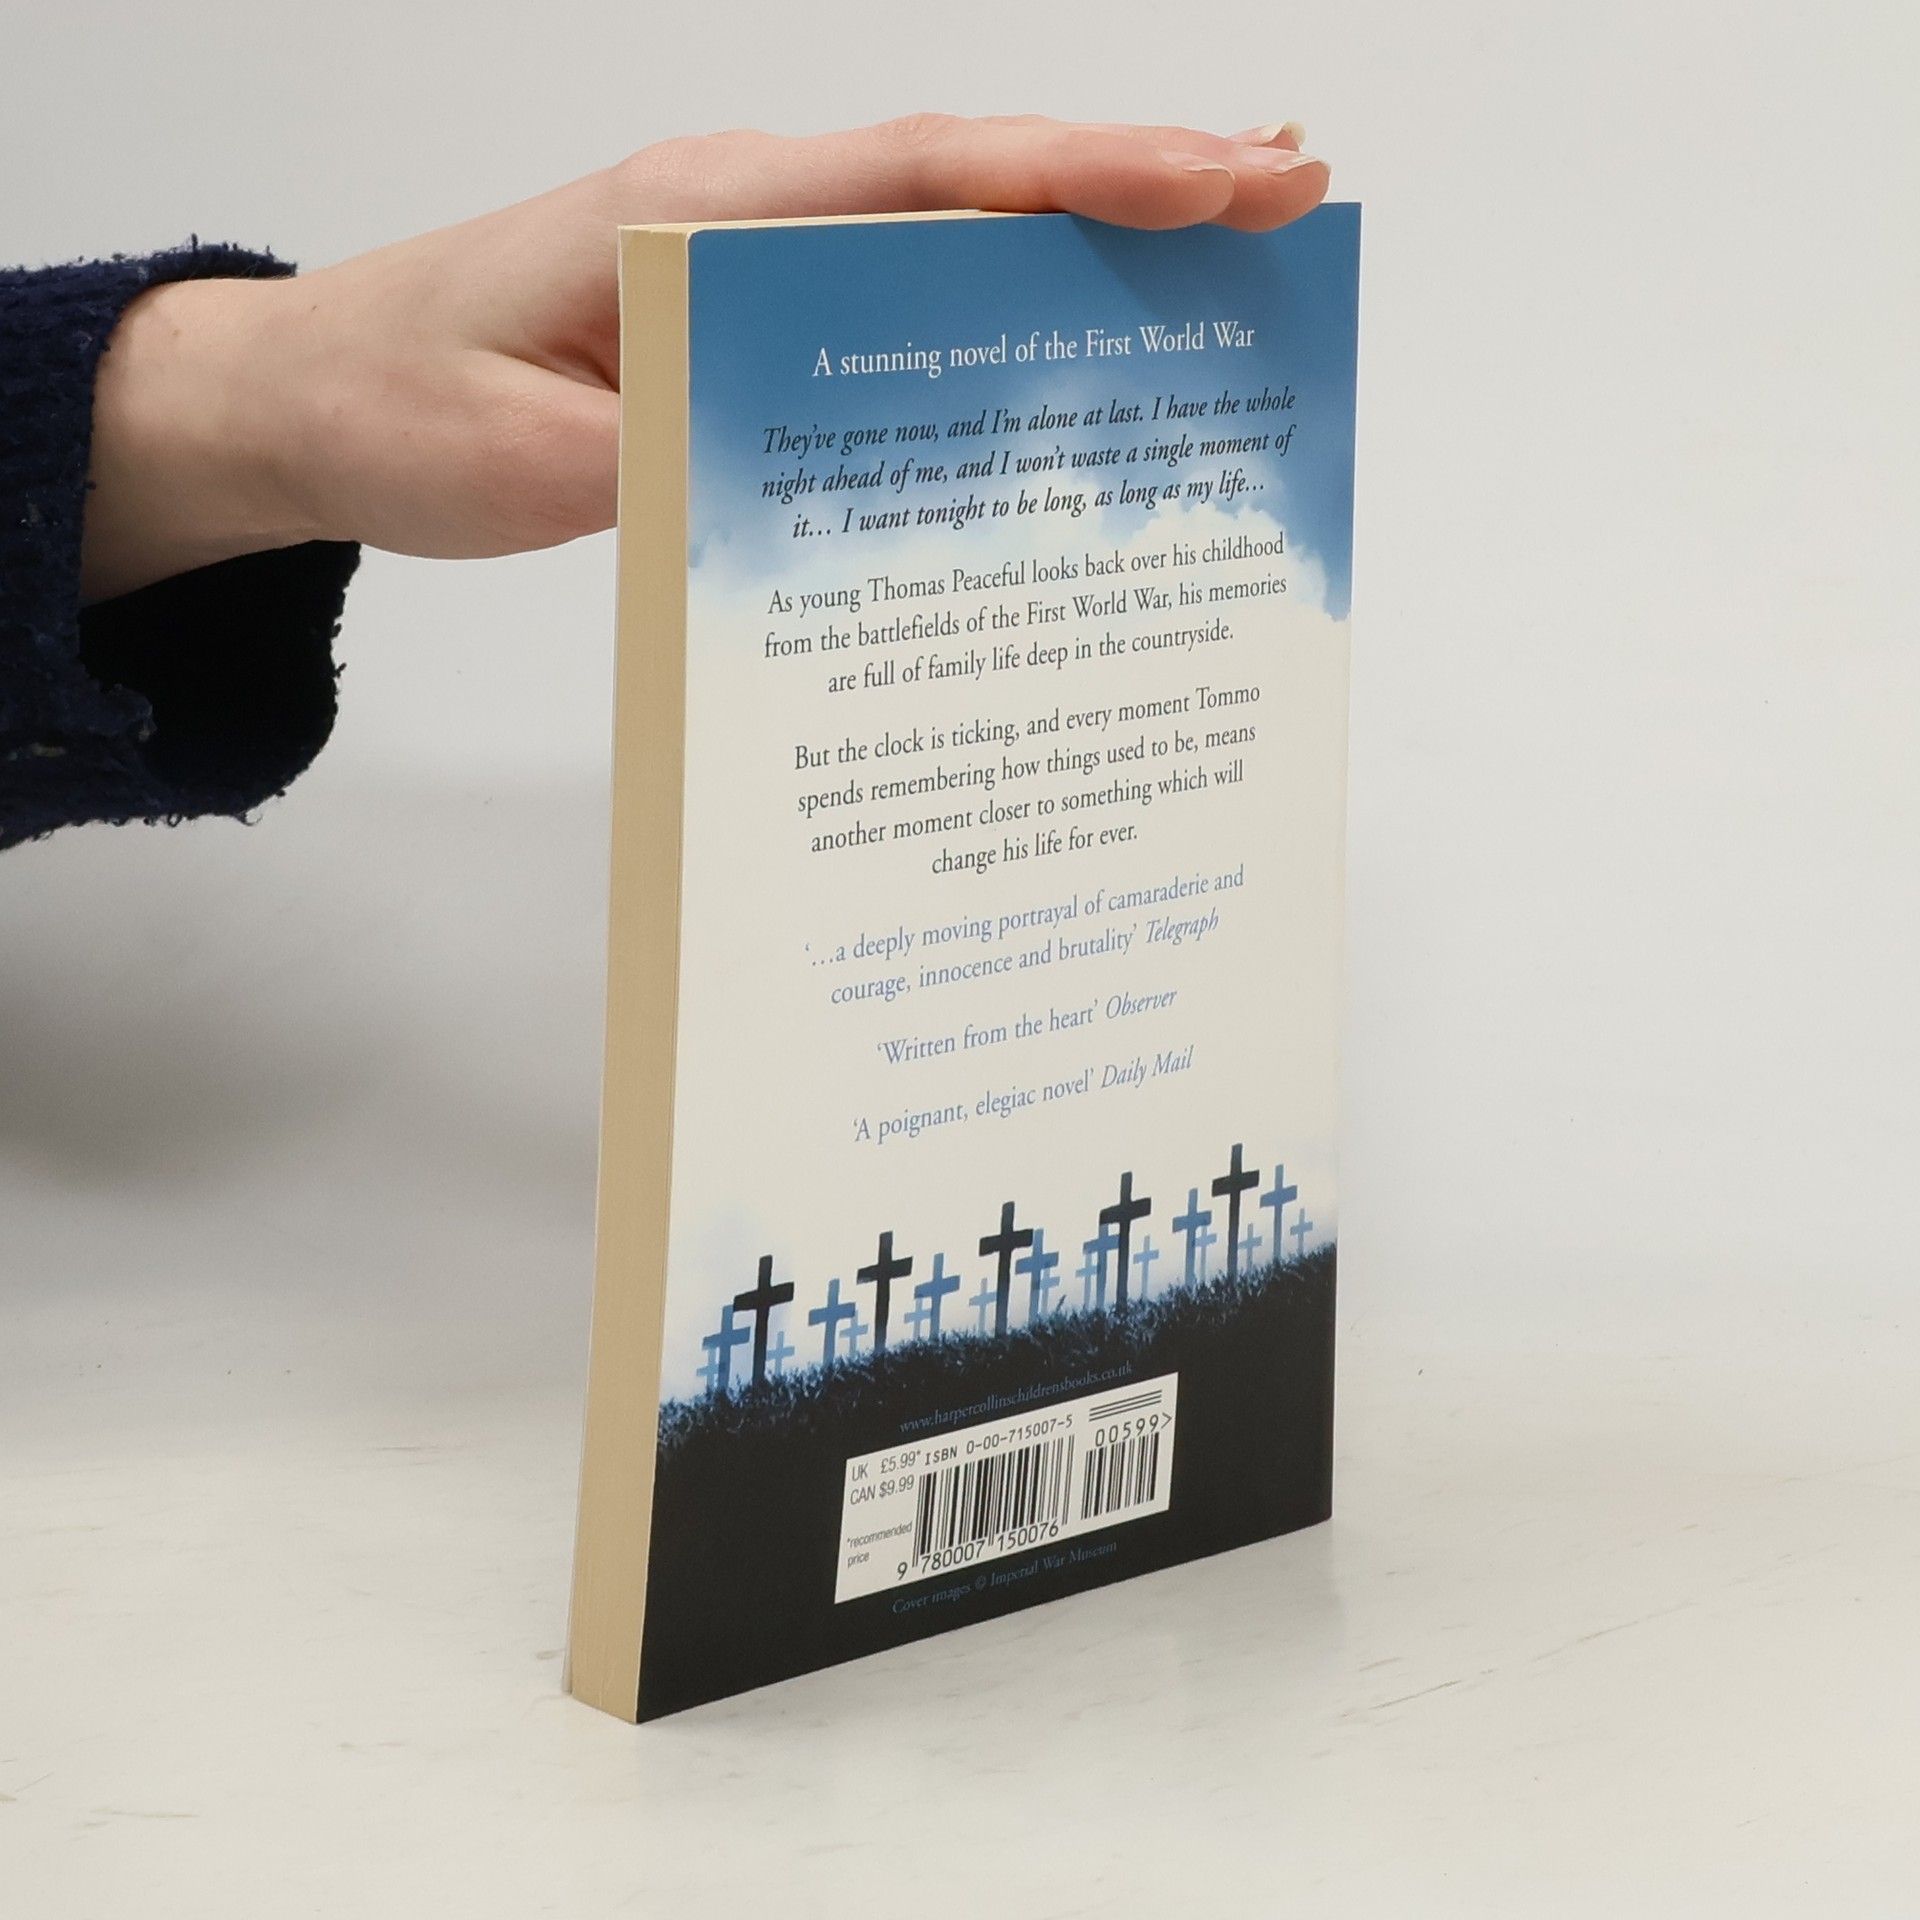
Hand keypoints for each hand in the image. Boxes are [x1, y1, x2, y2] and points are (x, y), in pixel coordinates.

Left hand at [80, 114, 1329, 602]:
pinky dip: (994, 299)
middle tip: (1290, 191)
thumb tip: (821, 480)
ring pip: (945, 233)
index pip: (932, 177)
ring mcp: (745, 259)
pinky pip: (890, 297)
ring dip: (1083, 237)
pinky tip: (1060, 332)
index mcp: (703, 217)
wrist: (307, 397)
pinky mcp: (738, 317)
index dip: (1089, 176)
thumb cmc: (400, 409)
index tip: (1225, 176)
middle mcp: (743, 215)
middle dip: (1138, 183)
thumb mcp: (526, 463)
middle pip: (973, 182)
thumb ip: (677, 465)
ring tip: (1223, 247)